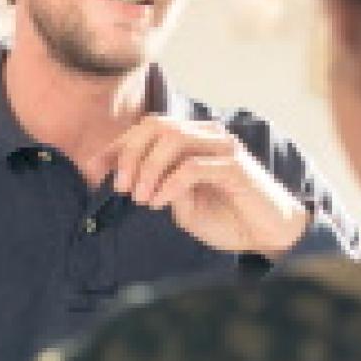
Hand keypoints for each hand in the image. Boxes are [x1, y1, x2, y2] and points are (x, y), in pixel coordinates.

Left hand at [90, 116, 308, 257]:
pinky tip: (160, 202)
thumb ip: (158, 185)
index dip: (117, 146)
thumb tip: (129, 176)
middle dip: (131, 154)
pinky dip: (169, 183)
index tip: (93, 169)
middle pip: (157, 125)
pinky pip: (192, 166)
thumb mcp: (180, 203)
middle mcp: (207, 135)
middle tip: (122, 187)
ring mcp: (223, 147)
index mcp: (192, 139)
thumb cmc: (225, 217)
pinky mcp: (235, 166)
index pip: (148, 128)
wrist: (267, 235)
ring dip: (148, 168)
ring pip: (173, 138)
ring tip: (141, 197)